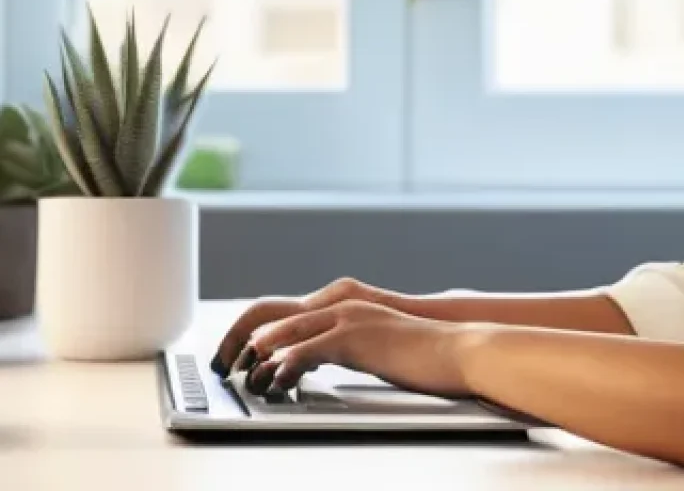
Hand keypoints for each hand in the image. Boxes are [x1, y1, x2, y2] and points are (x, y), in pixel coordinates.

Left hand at [239, 300, 473, 400]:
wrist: (453, 349)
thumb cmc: (419, 353)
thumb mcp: (373, 343)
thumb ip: (344, 344)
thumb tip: (313, 362)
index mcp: (342, 300)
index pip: (283, 308)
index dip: (254, 333)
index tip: (241, 359)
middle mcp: (339, 301)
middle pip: (270, 313)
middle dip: (242, 342)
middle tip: (228, 371)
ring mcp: (346, 316)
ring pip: (282, 332)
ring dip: (259, 360)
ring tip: (251, 383)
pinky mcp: (353, 337)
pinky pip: (304, 351)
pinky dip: (284, 369)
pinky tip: (281, 384)